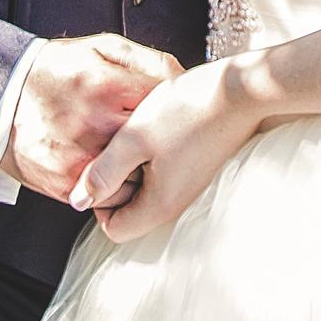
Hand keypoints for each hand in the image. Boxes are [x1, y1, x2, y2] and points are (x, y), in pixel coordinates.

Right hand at [1, 33, 183, 201]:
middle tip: (162, 137)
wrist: (3, 99)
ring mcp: (80, 158)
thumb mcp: (103, 48)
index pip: (167, 105)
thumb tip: (183, 79)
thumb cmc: (58, 71)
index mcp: (107, 85)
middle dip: (163, 143)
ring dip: (141, 170)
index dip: (177, 109)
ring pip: (136, 178)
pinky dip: (116, 188)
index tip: (176, 110)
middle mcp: (95, 124)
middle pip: (155, 146)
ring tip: (136, 155)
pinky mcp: (67, 184)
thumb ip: (147, 60)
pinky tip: (113, 169)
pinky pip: (109, 198)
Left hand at [68, 59, 258, 243]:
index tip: (105, 164)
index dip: (100, 200)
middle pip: (131, 212)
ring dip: (138, 168)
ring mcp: (192, 189)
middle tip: (122, 145)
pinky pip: (166, 176)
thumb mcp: (134, 138)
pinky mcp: (200, 170)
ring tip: (143, 134)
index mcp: (159, 205)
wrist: (243, 91)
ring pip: (148, 192)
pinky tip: (162, 130)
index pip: (114, 229)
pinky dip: (156, 159)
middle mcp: (178, 206)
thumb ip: (103, 172)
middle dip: (119, 182)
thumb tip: (77, 201)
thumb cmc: (188, 110)